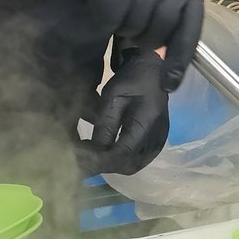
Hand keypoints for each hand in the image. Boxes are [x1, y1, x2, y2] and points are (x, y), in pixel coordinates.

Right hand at [35, 0, 202, 90]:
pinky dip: (101, 20)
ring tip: (114, 1)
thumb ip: (169, 4)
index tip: (171, 81)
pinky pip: (110, 22)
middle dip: (143, 37)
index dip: (180, 55)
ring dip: (121, 26)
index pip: (191, 22)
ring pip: (135, 30)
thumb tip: (172, 54)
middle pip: (161, 31)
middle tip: (127, 21)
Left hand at [76, 50, 169, 175]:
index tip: (79, 161)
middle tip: (82, 158)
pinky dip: (122, 161)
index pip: (122, 153)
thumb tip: (92, 152)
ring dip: (112, 165)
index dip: (99, 161)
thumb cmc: (131, 79)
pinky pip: (139, 160)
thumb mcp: (112, 97)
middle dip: (103, 166)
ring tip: (93, 156)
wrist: (153, 72)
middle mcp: (157, 136)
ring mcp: (159, 140)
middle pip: (128, 164)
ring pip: (133, 165)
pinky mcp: (158, 141)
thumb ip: (104, 125)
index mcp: (146, 122)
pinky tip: (108, 153)